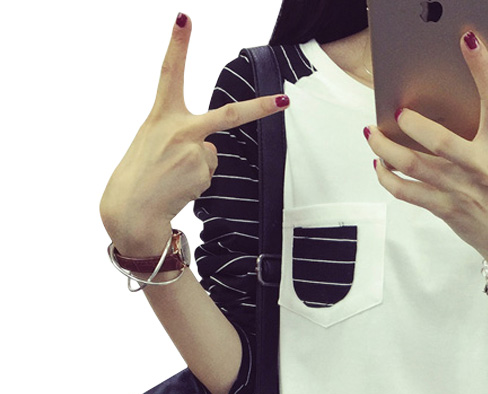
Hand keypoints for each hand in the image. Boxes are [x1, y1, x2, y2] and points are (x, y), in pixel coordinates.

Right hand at [100, 13, 289, 256]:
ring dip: (197, 166)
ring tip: (173, 176)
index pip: (168, 72)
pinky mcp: (202, 173)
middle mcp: (180, 129)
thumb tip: (211, 149)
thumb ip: (182, 135)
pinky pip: (209, 173)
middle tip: (284, 102)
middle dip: (260, 108)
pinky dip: (196, 181)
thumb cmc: (140, 174)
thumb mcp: (153, 142)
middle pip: (230, 115)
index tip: (185, 19)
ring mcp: (194, 152)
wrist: (131, 209)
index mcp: (160, 115)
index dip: (178, 44)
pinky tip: (178, 187)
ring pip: (211, 155)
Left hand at [364, 31, 487, 279]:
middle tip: (396, 112)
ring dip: (385, 149)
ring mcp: (462, 191)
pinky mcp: (446, 210)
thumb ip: (478, 132)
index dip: (482, 67)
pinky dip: (387, 178)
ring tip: (371, 134)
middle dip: (412, 125)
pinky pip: (407, 192)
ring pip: (414, 166)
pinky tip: (379, 166)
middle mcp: (482, 167)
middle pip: (441, 142)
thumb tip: (431, 110)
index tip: (466, 38)